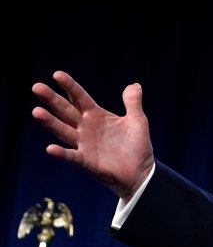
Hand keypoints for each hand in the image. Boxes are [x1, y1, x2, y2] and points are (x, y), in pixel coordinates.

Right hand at [31, 71, 155, 200]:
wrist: (141, 172)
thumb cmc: (136, 146)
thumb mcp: (137, 121)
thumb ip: (132, 103)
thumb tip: (134, 85)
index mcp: (96, 115)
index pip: (79, 97)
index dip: (69, 86)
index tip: (57, 74)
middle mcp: (85, 127)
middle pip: (65, 110)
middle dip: (52, 99)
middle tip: (36, 87)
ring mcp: (83, 144)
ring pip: (63, 130)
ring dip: (50, 122)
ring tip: (36, 112)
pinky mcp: (86, 161)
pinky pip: (71, 156)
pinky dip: (61, 153)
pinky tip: (51, 149)